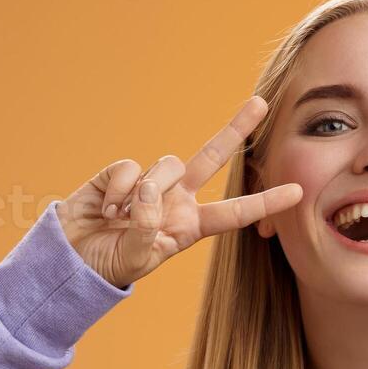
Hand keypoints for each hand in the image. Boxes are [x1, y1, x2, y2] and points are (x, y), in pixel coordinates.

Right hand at [61, 96, 304, 287]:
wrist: (69, 258)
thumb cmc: (108, 264)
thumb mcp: (137, 259)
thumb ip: (147, 228)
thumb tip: (149, 190)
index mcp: (189, 226)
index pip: (234, 212)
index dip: (265, 202)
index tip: (297, 191)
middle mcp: (175, 200)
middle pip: (212, 159)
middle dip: (235, 130)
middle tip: (261, 103)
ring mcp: (149, 184)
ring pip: (165, 167)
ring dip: (145, 193)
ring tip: (120, 219)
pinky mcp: (119, 174)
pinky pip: (129, 169)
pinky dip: (117, 190)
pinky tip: (105, 208)